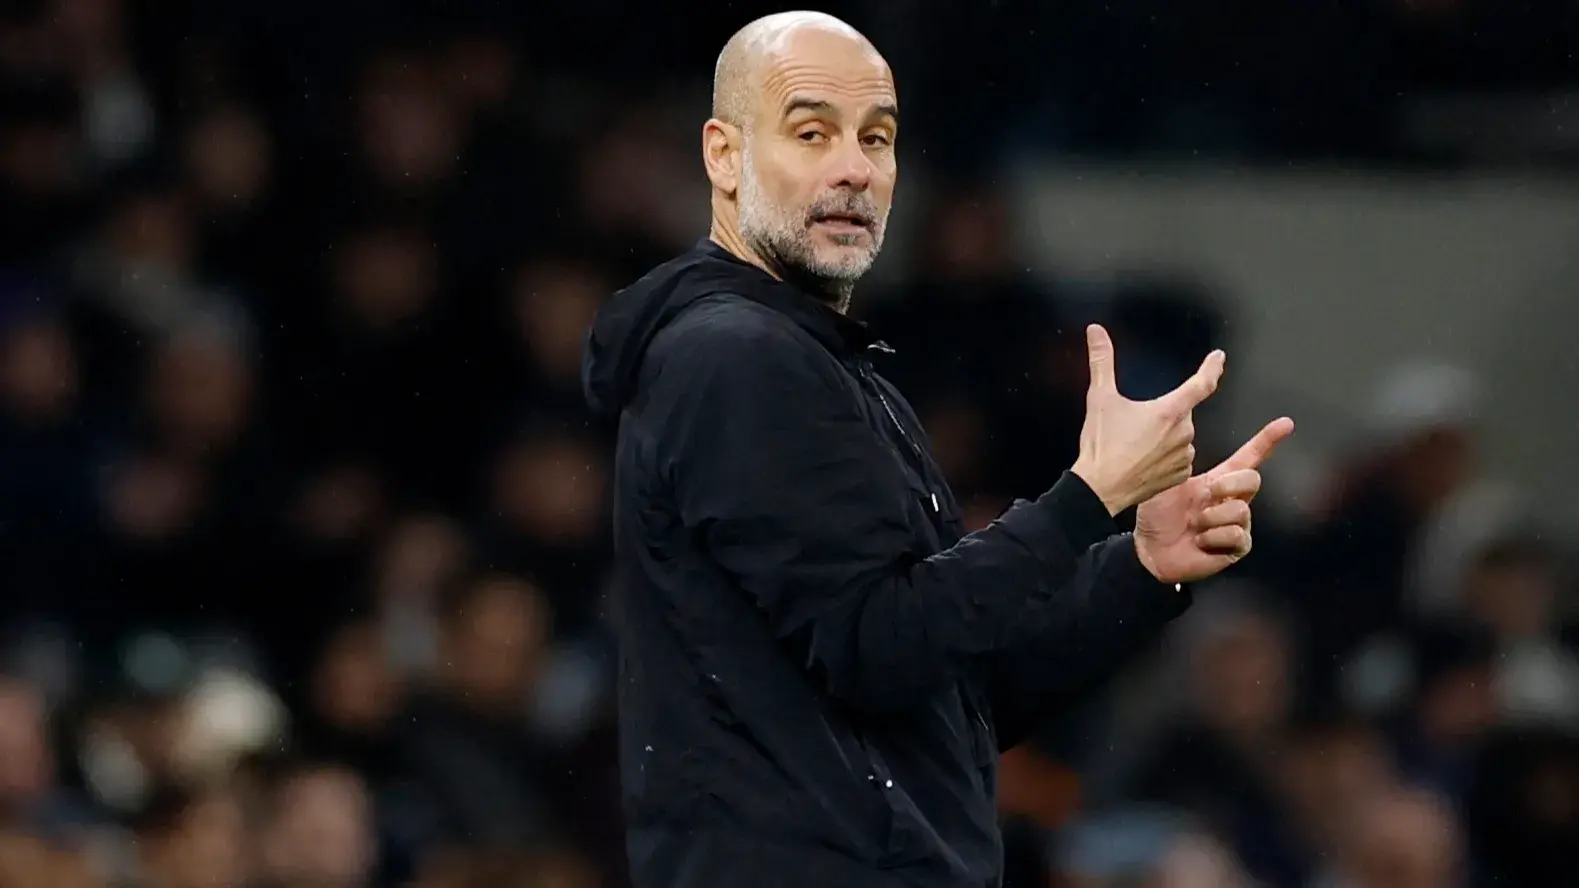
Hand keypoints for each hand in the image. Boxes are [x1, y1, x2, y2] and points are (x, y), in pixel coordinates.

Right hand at [1071, 324, 1225, 514]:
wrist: (1100, 489)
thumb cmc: (1102, 445)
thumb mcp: (1100, 398)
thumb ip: (1101, 361)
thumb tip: (1096, 331)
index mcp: (1169, 410)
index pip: (1201, 384)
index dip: (1212, 368)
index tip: (1218, 359)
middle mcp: (1183, 433)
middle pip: (1182, 413)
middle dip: (1165, 413)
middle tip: (1136, 423)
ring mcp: (1183, 456)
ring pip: (1180, 436)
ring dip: (1165, 436)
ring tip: (1136, 445)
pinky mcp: (1180, 475)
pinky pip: (1178, 459)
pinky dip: (1165, 457)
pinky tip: (1144, 460)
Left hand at [1133, 417, 1295, 584]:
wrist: (1149, 549)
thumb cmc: (1157, 515)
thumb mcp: (1166, 483)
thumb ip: (1178, 463)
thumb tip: (1181, 439)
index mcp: (1218, 480)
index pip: (1249, 457)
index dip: (1267, 440)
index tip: (1286, 423)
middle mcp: (1232, 499)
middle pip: (1252, 479)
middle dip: (1230, 484)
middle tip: (1206, 495)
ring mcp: (1237, 523)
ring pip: (1240, 510)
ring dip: (1210, 518)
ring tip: (1194, 525)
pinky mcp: (1238, 546)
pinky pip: (1236, 534)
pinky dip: (1212, 537)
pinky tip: (1200, 541)